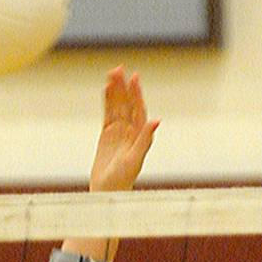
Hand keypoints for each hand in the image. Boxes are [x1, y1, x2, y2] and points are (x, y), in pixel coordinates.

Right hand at [88, 66, 157, 192]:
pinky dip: (107, 103)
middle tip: (118, 69)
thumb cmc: (123, 180)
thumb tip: (156, 121)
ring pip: (117, 107)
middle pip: (126, 104)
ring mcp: (118, 133)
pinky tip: (106, 91)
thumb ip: (145, 140)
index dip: (136, 93)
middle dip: (123, 87)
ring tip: (111, 74)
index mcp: (139, 134)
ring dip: (115, 91)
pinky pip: (107, 115)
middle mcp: (130, 131)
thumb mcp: (135, 159)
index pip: (138, 109)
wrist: (107, 193)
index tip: (134, 77)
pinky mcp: (107, 136)